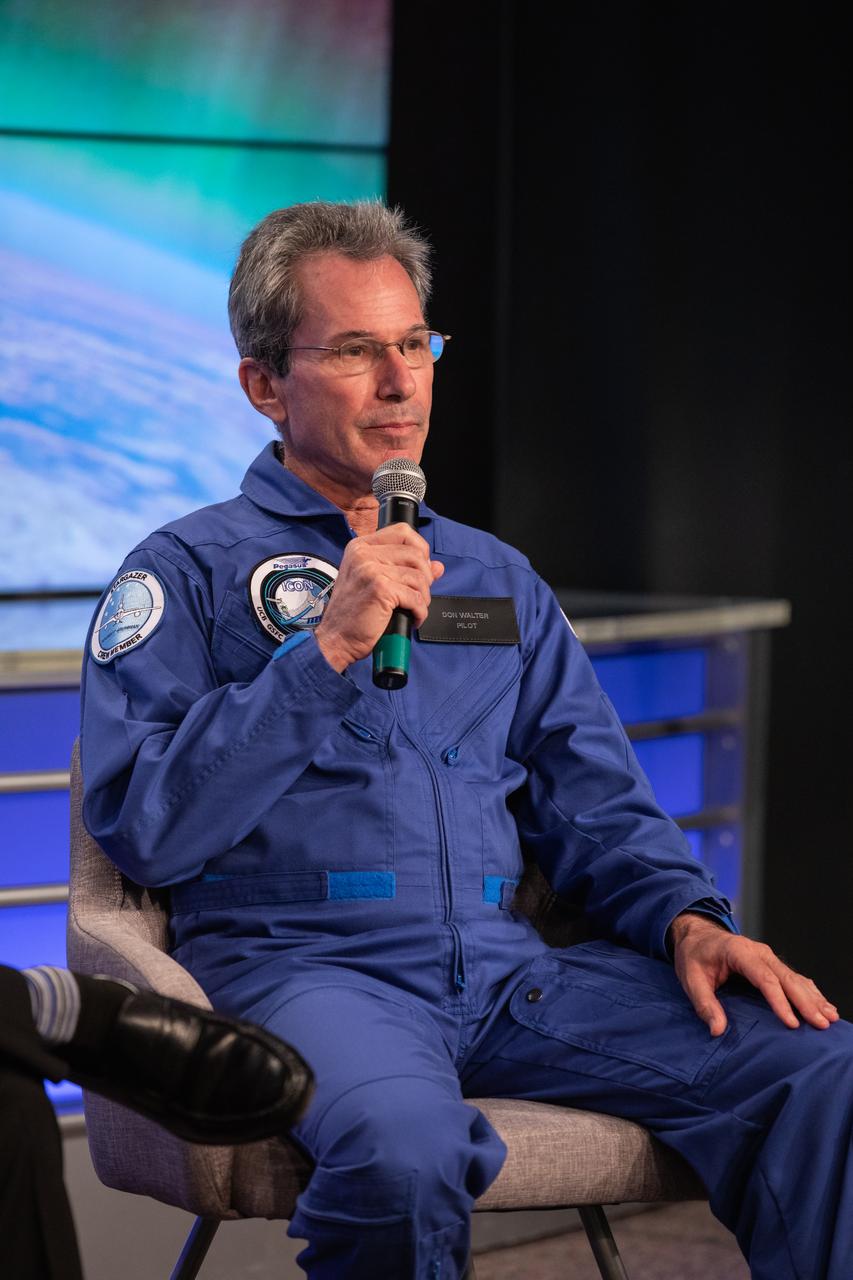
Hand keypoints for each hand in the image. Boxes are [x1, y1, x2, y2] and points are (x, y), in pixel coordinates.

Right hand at [315, 524, 443, 671]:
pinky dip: (420, 611)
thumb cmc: (353, 614)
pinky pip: (415, 597)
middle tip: (418, 594)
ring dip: (423, 597)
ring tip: (414, 609)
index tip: (421, 568)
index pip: (402, 532)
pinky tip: (412, 618)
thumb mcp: (375, 583)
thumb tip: (437, 566)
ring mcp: (371, 570)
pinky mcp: (380, 589)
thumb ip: (404, 569)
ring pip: (419, 577)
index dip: (420, 549)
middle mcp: (363, 554)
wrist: (336, 639)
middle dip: (425, 578)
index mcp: (360, 547)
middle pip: (415, 554)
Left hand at [669, 912, 839, 1036]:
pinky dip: (810, 992)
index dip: (779, 1001)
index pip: (764, 978)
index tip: (791, 1023)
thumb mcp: (690, 979)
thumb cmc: (693, 956)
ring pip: (795, 978)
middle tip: (821, 1024)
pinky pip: (794, 978)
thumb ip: (704, 1003)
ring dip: (813, 998)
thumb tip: (717, 1030)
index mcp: (739, 952)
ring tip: (830, 1018)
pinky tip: (823, 1006)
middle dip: (805, 1002)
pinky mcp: (771, 964)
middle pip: (786, 978)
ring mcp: (768, 956)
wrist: (697, 935)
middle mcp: (758, 952)